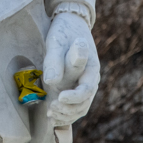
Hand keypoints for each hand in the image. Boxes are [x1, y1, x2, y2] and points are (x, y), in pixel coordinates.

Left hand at [41, 10, 100, 128]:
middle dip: (68, 110)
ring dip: (66, 114)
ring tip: (50, 114)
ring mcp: (84, 85)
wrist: (70, 25)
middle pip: (84, 103)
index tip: (59, 98)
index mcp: (91, 68)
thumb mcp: (56, 43)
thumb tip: (51, 81)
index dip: (74, 97)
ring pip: (80, 108)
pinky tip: (51, 117)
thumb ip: (55, 61)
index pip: (87, 89)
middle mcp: (91, 79)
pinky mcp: (76, 88)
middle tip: (51, 108)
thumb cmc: (64, 32)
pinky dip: (65, 114)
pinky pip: (74, 107)